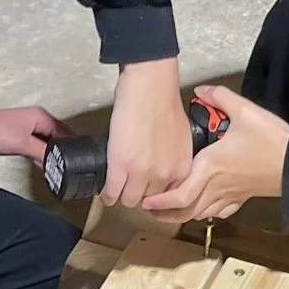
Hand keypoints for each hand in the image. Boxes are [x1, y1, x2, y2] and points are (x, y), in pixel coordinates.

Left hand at [0, 105, 67, 163]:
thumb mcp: (22, 144)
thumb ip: (43, 153)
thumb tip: (59, 163)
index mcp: (41, 117)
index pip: (67, 134)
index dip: (73, 148)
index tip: (80, 162)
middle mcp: (36, 121)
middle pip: (60, 139)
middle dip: (65, 153)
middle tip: (72, 168)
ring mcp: (27, 130)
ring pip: (49, 144)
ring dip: (53, 155)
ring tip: (60, 169)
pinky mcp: (19, 139)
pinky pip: (37, 149)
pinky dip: (42, 157)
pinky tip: (43, 165)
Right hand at [106, 58, 190, 207]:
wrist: (150, 87)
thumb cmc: (164, 103)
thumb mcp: (182, 138)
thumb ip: (176, 158)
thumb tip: (165, 167)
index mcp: (182, 168)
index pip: (169, 198)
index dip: (156, 194)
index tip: (148, 192)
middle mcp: (165, 174)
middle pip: (148, 201)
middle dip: (139, 194)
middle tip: (131, 187)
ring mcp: (142, 172)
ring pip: (129, 200)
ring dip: (121, 195)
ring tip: (116, 189)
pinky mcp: (120, 166)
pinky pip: (111, 193)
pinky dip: (106, 194)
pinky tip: (106, 192)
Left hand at [142, 85, 287, 222]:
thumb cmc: (272, 142)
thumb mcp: (246, 111)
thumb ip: (221, 98)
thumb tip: (203, 90)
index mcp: (212, 166)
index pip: (179, 194)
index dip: (160, 202)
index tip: (147, 201)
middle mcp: (217, 185)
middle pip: (185, 211)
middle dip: (164, 214)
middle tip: (149, 209)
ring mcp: (230, 195)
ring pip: (200, 214)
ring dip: (182, 215)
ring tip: (168, 210)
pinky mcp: (242, 198)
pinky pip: (219, 212)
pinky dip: (205, 213)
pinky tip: (201, 207)